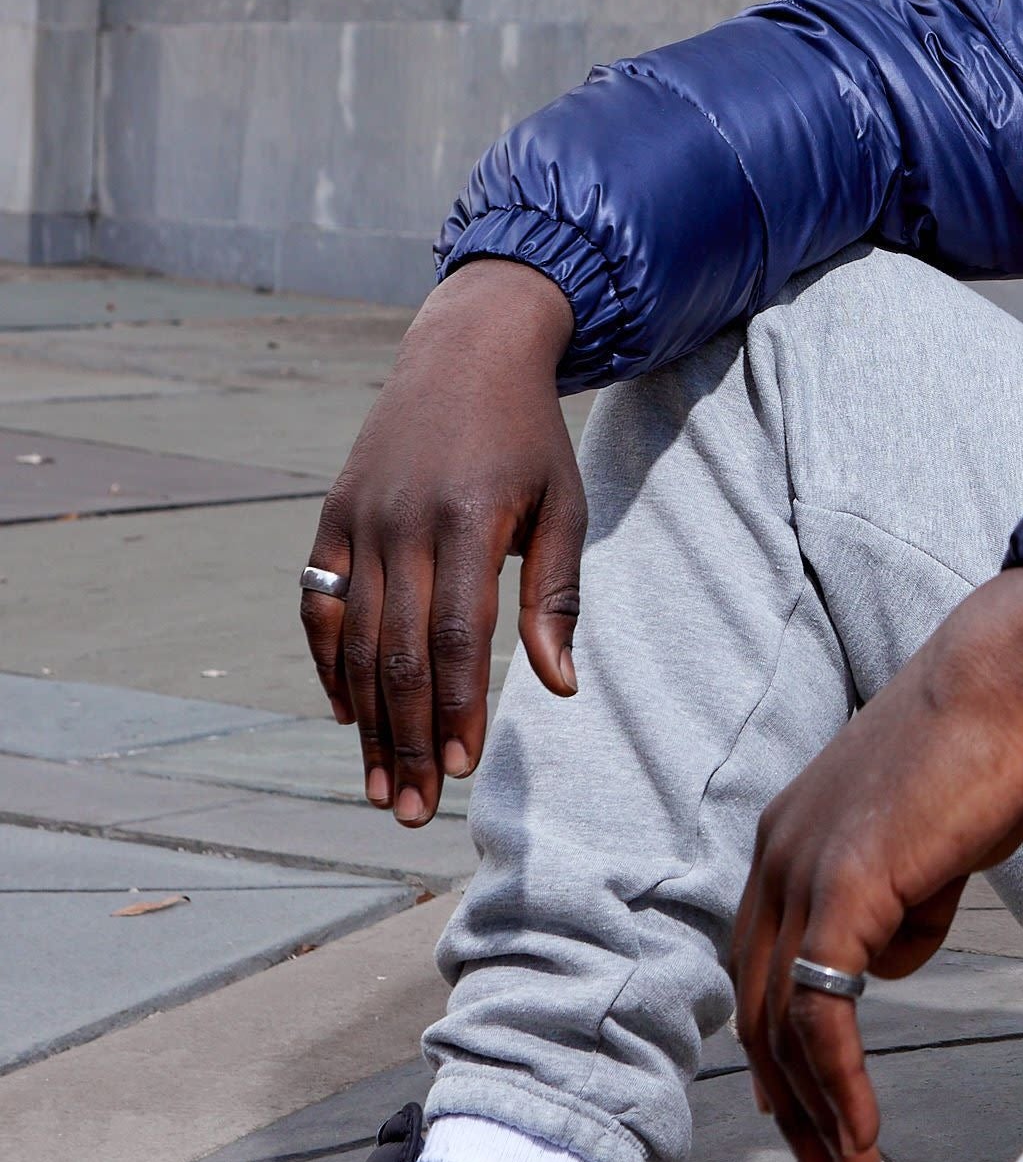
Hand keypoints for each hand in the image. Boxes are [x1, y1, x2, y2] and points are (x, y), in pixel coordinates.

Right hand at [300, 258, 581, 826]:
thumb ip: (556, 597)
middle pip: (397, 653)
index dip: (456, 708)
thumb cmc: (528, 438)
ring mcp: (358, 518)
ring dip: (366, 722)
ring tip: (381, 788)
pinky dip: (329, 663)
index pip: (454, 636)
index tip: (461, 770)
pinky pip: (320, 603)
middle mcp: (401, 522)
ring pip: (355, 640)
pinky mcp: (333, 515)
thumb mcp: (564, 504)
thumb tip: (559, 688)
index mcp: (466, 519)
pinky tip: (346, 716)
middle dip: (406, 740)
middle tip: (413, 810)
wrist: (466, 352)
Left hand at [734, 569, 1022, 1161]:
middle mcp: (777, 858)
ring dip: (818, 1110)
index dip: (781, 1052)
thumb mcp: (928, 837)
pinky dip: (841, 1079)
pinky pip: (825, 1008)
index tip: (810, 1113)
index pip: (763, 969)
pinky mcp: (844, 884)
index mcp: (788, 844)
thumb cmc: (984, 747)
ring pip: (785, 1022)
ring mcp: (803, 870)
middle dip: (790, 1104)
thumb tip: (889, 954)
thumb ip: (900, 896)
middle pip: (759, 1009)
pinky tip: (864, 1128)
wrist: (1009, 676)